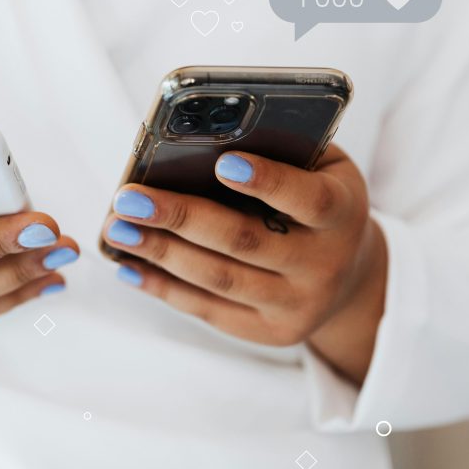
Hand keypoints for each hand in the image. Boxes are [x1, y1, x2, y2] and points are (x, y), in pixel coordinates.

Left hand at [101, 145, 386, 383]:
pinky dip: (163, 287)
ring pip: (219, 279)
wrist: (350, 275)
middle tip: (129, 198)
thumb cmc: (317, 198)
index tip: (223, 162)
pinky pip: (208, 310)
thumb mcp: (319, 167)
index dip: (268, 182)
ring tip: (117, 228)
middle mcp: (325, 265)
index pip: (308, 200)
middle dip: (180, 217)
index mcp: (342, 213)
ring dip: (160, 253)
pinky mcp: (269, 332)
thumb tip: (201, 135)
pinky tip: (129, 264)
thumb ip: (280, 149)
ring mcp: (297, 305)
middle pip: (245, 241)